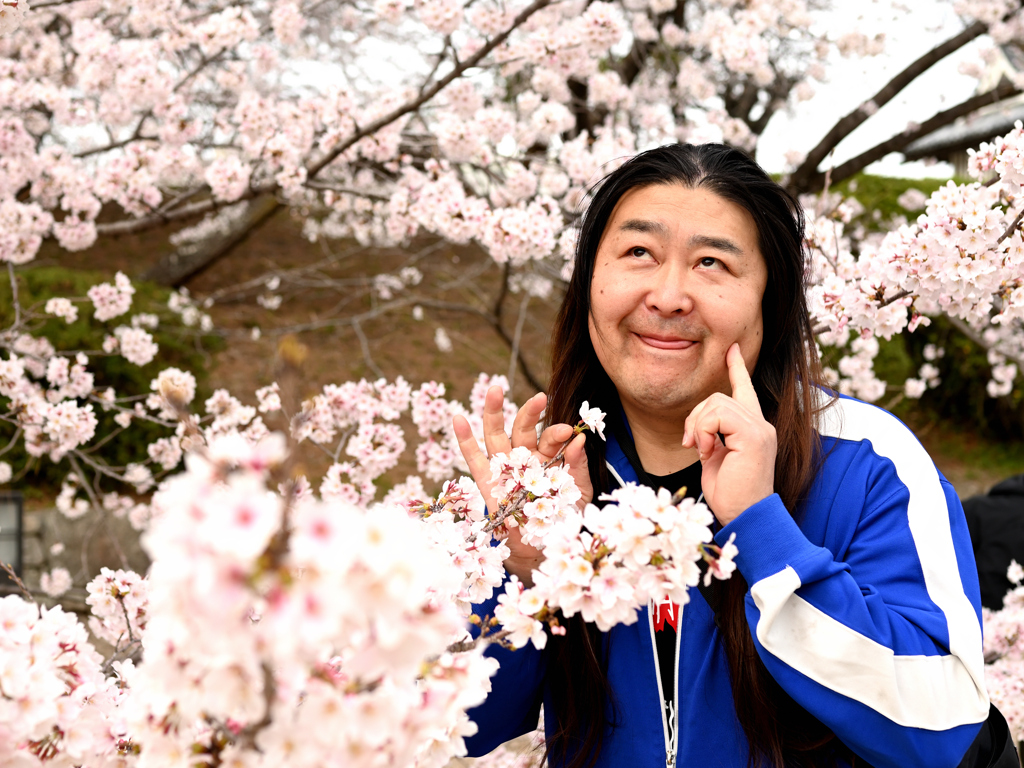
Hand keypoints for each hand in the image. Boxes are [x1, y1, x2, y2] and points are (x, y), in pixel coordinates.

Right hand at [453, 386, 592, 585]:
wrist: (545, 553)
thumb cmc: (565, 521)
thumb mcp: (578, 494)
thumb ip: (577, 468)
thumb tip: (579, 440)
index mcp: (549, 460)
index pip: (551, 439)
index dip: (558, 433)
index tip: (569, 432)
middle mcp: (526, 460)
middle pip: (524, 429)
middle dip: (530, 412)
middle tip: (540, 397)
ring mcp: (505, 470)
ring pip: (496, 436)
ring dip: (494, 413)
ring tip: (495, 390)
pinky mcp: (487, 485)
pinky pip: (473, 460)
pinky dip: (465, 440)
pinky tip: (458, 419)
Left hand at [682, 343, 775, 526]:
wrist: (745, 517)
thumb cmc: (730, 495)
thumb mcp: (717, 459)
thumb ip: (713, 437)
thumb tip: (699, 426)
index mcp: (752, 429)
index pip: (745, 390)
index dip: (737, 368)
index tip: (731, 349)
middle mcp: (761, 424)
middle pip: (718, 396)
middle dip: (695, 418)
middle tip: (692, 445)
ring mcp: (760, 429)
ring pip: (716, 403)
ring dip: (698, 427)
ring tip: (702, 452)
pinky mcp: (754, 436)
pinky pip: (718, 416)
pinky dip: (704, 432)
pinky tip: (706, 453)